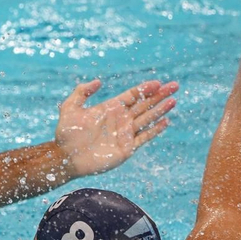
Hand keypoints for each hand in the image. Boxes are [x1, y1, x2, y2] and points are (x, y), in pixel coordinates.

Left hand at [55, 79, 177, 177]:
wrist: (65, 157)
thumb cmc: (66, 133)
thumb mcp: (69, 107)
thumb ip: (82, 92)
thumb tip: (98, 81)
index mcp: (110, 108)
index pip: (132, 96)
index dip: (145, 89)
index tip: (158, 82)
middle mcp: (120, 120)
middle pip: (144, 105)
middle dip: (159, 95)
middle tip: (175, 86)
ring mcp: (124, 134)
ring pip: (147, 118)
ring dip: (161, 110)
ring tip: (174, 100)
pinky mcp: (126, 148)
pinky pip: (144, 137)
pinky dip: (154, 130)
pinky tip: (165, 121)